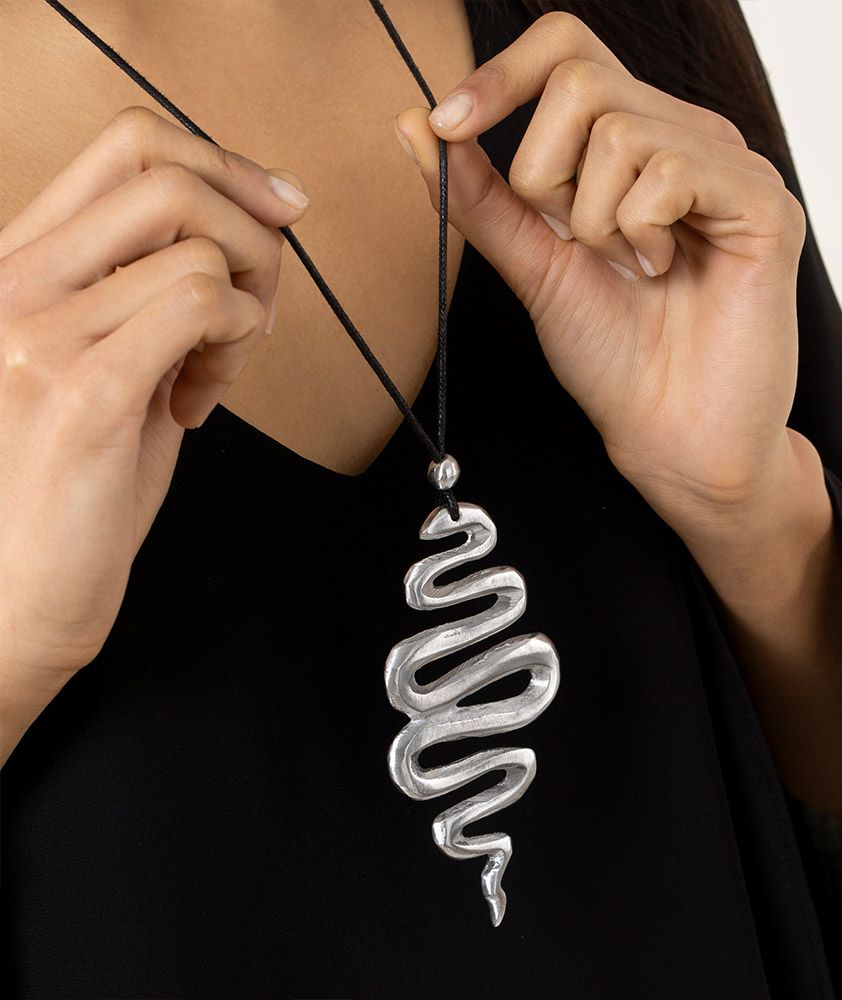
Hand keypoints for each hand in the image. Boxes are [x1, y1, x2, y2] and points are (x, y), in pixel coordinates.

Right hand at [0, 105, 307, 679]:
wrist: (13, 590)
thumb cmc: (71, 482)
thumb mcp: (105, 361)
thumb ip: (152, 293)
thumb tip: (252, 237)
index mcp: (20, 264)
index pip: (129, 144)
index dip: (225, 164)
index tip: (278, 213)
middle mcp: (15, 281)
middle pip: (167, 173)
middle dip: (252, 233)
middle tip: (258, 309)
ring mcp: (39, 330)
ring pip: (201, 250)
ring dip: (246, 310)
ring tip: (216, 373)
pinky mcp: (82, 391)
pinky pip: (203, 306)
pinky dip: (237, 346)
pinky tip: (201, 400)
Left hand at [393, 11, 806, 530]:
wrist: (669, 435)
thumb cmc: (612, 357)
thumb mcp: (532, 264)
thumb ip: (481, 197)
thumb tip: (415, 123)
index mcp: (634, 144)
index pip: (567, 50)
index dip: (501, 74)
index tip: (448, 124)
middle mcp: (684, 138)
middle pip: (580, 80)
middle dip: (545, 176)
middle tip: (578, 245)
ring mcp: (728, 166)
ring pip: (619, 129)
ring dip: (595, 220)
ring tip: (631, 270)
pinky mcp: (763, 203)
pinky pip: (671, 172)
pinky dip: (641, 233)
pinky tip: (664, 273)